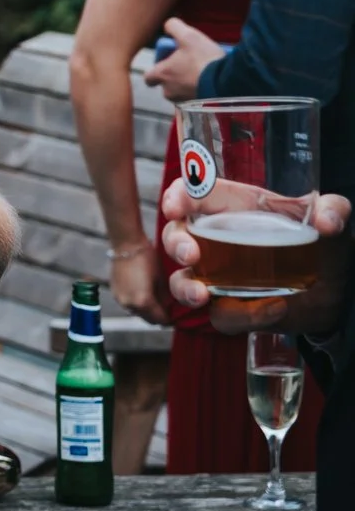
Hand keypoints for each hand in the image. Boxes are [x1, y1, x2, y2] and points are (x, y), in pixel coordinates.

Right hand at [108, 243, 170, 324]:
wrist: (127, 245)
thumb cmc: (149, 260)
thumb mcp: (163, 281)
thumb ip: (166, 299)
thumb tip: (170, 309)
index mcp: (142, 302)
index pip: (161, 320)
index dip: (171, 318)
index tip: (176, 314)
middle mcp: (129, 305)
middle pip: (148, 319)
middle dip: (158, 316)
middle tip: (167, 309)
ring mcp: (120, 299)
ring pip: (138, 313)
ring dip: (147, 311)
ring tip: (154, 299)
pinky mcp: (115, 293)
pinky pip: (129, 304)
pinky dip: (136, 303)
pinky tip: (142, 292)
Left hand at [145, 19, 220, 102]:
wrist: (227, 82)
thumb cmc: (204, 59)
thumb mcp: (188, 35)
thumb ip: (173, 26)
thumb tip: (168, 26)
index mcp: (162, 75)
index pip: (148, 77)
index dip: (156, 68)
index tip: (168, 61)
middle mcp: (169, 92)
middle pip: (166, 84)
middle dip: (175, 75)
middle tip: (189, 64)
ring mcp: (184, 101)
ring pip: (180, 91)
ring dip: (188, 83)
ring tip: (203, 72)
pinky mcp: (199, 107)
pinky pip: (195, 98)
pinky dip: (200, 90)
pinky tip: (210, 81)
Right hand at [162, 177, 351, 335]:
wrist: (337, 296)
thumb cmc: (325, 248)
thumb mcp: (331, 222)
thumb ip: (333, 210)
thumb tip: (327, 222)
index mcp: (235, 208)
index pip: (195, 194)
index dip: (178, 196)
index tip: (174, 207)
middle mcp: (218, 239)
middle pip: (176, 235)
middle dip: (175, 244)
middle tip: (191, 256)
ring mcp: (219, 275)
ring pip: (182, 279)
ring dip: (184, 288)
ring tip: (202, 296)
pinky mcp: (230, 307)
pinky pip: (222, 315)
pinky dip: (243, 316)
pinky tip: (272, 310)